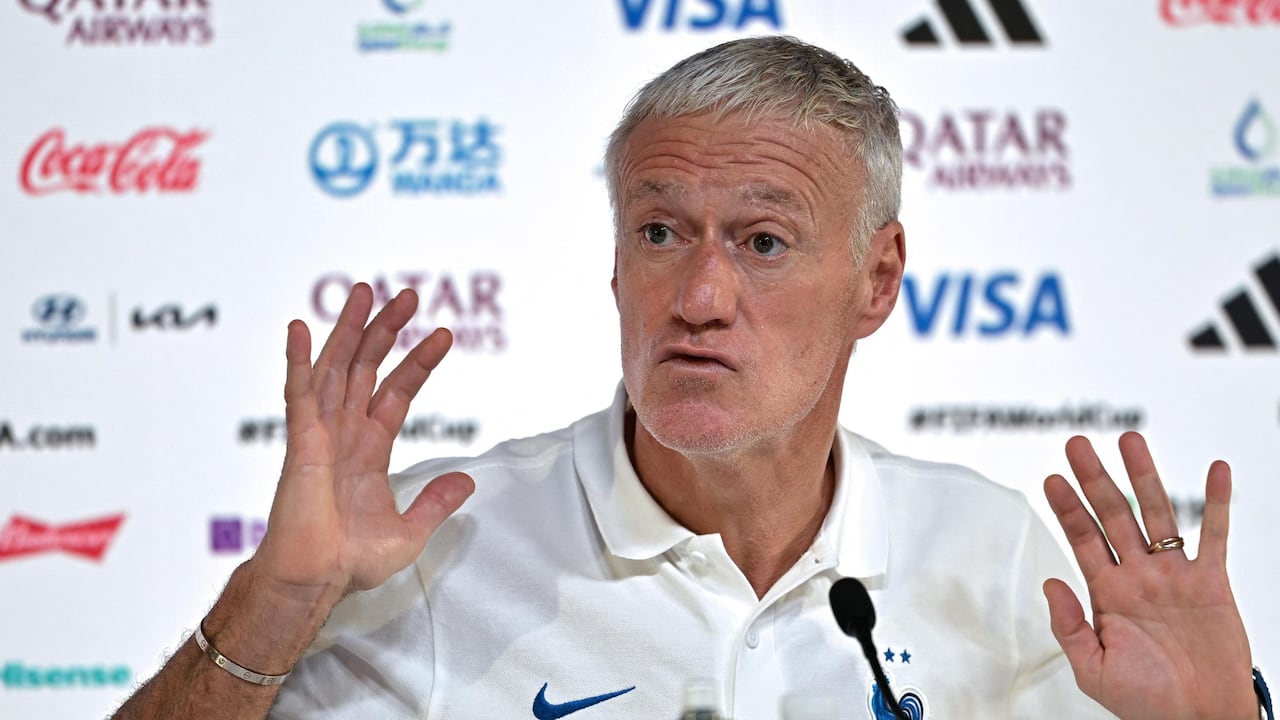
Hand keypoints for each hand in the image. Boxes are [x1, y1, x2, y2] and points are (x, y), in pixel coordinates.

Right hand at [251, 283, 474, 607]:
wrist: (316, 580)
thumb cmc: (349, 562)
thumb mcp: (409, 531)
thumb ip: (435, 502)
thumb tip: (467, 481)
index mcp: (369, 449)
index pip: (396, 392)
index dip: (419, 362)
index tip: (443, 335)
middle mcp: (344, 433)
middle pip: (367, 367)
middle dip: (387, 330)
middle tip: (409, 295)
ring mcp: (320, 433)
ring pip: (336, 368)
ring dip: (349, 329)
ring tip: (365, 291)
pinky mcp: (300, 442)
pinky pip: (298, 394)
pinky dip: (299, 361)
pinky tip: (301, 329)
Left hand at [1043, 432, 1253, 719]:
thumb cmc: (1147, 702)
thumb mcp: (1093, 669)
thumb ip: (1068, 626)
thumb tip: (1050, 584)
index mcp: (1107, 593)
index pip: (1082, 539)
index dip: (1068, 508)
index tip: (1051, 479)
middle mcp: (1138, 575)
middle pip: (1113, 515)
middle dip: (1095, 479)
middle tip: (1076, 444)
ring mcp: (1174, 575)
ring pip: (1157, 513)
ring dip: (1143, 476)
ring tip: (1130, 441)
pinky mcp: (1212, 583)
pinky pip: (1215, 535)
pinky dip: (1217, 502)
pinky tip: (1215, 471)